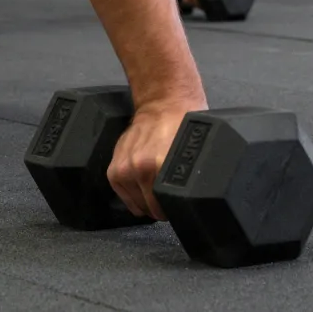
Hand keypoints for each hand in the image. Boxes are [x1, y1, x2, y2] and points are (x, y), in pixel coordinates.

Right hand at [107, 100, 203, 220]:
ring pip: (137, 205)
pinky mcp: (113, 169)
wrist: (163, 102)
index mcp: (161, 165)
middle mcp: (140, 169)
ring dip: (146, 201)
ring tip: (156, 188)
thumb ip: (191, 176)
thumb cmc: (183, 123)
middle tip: (170, 198)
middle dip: (162, 207)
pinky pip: (123, 196)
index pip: (168, 207)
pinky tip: (143, 185)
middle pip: (152, 210)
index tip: (179, 207)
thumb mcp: (195, 150)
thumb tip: (199, 197)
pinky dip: (133, 195)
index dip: (176, 210)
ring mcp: (124, 170)